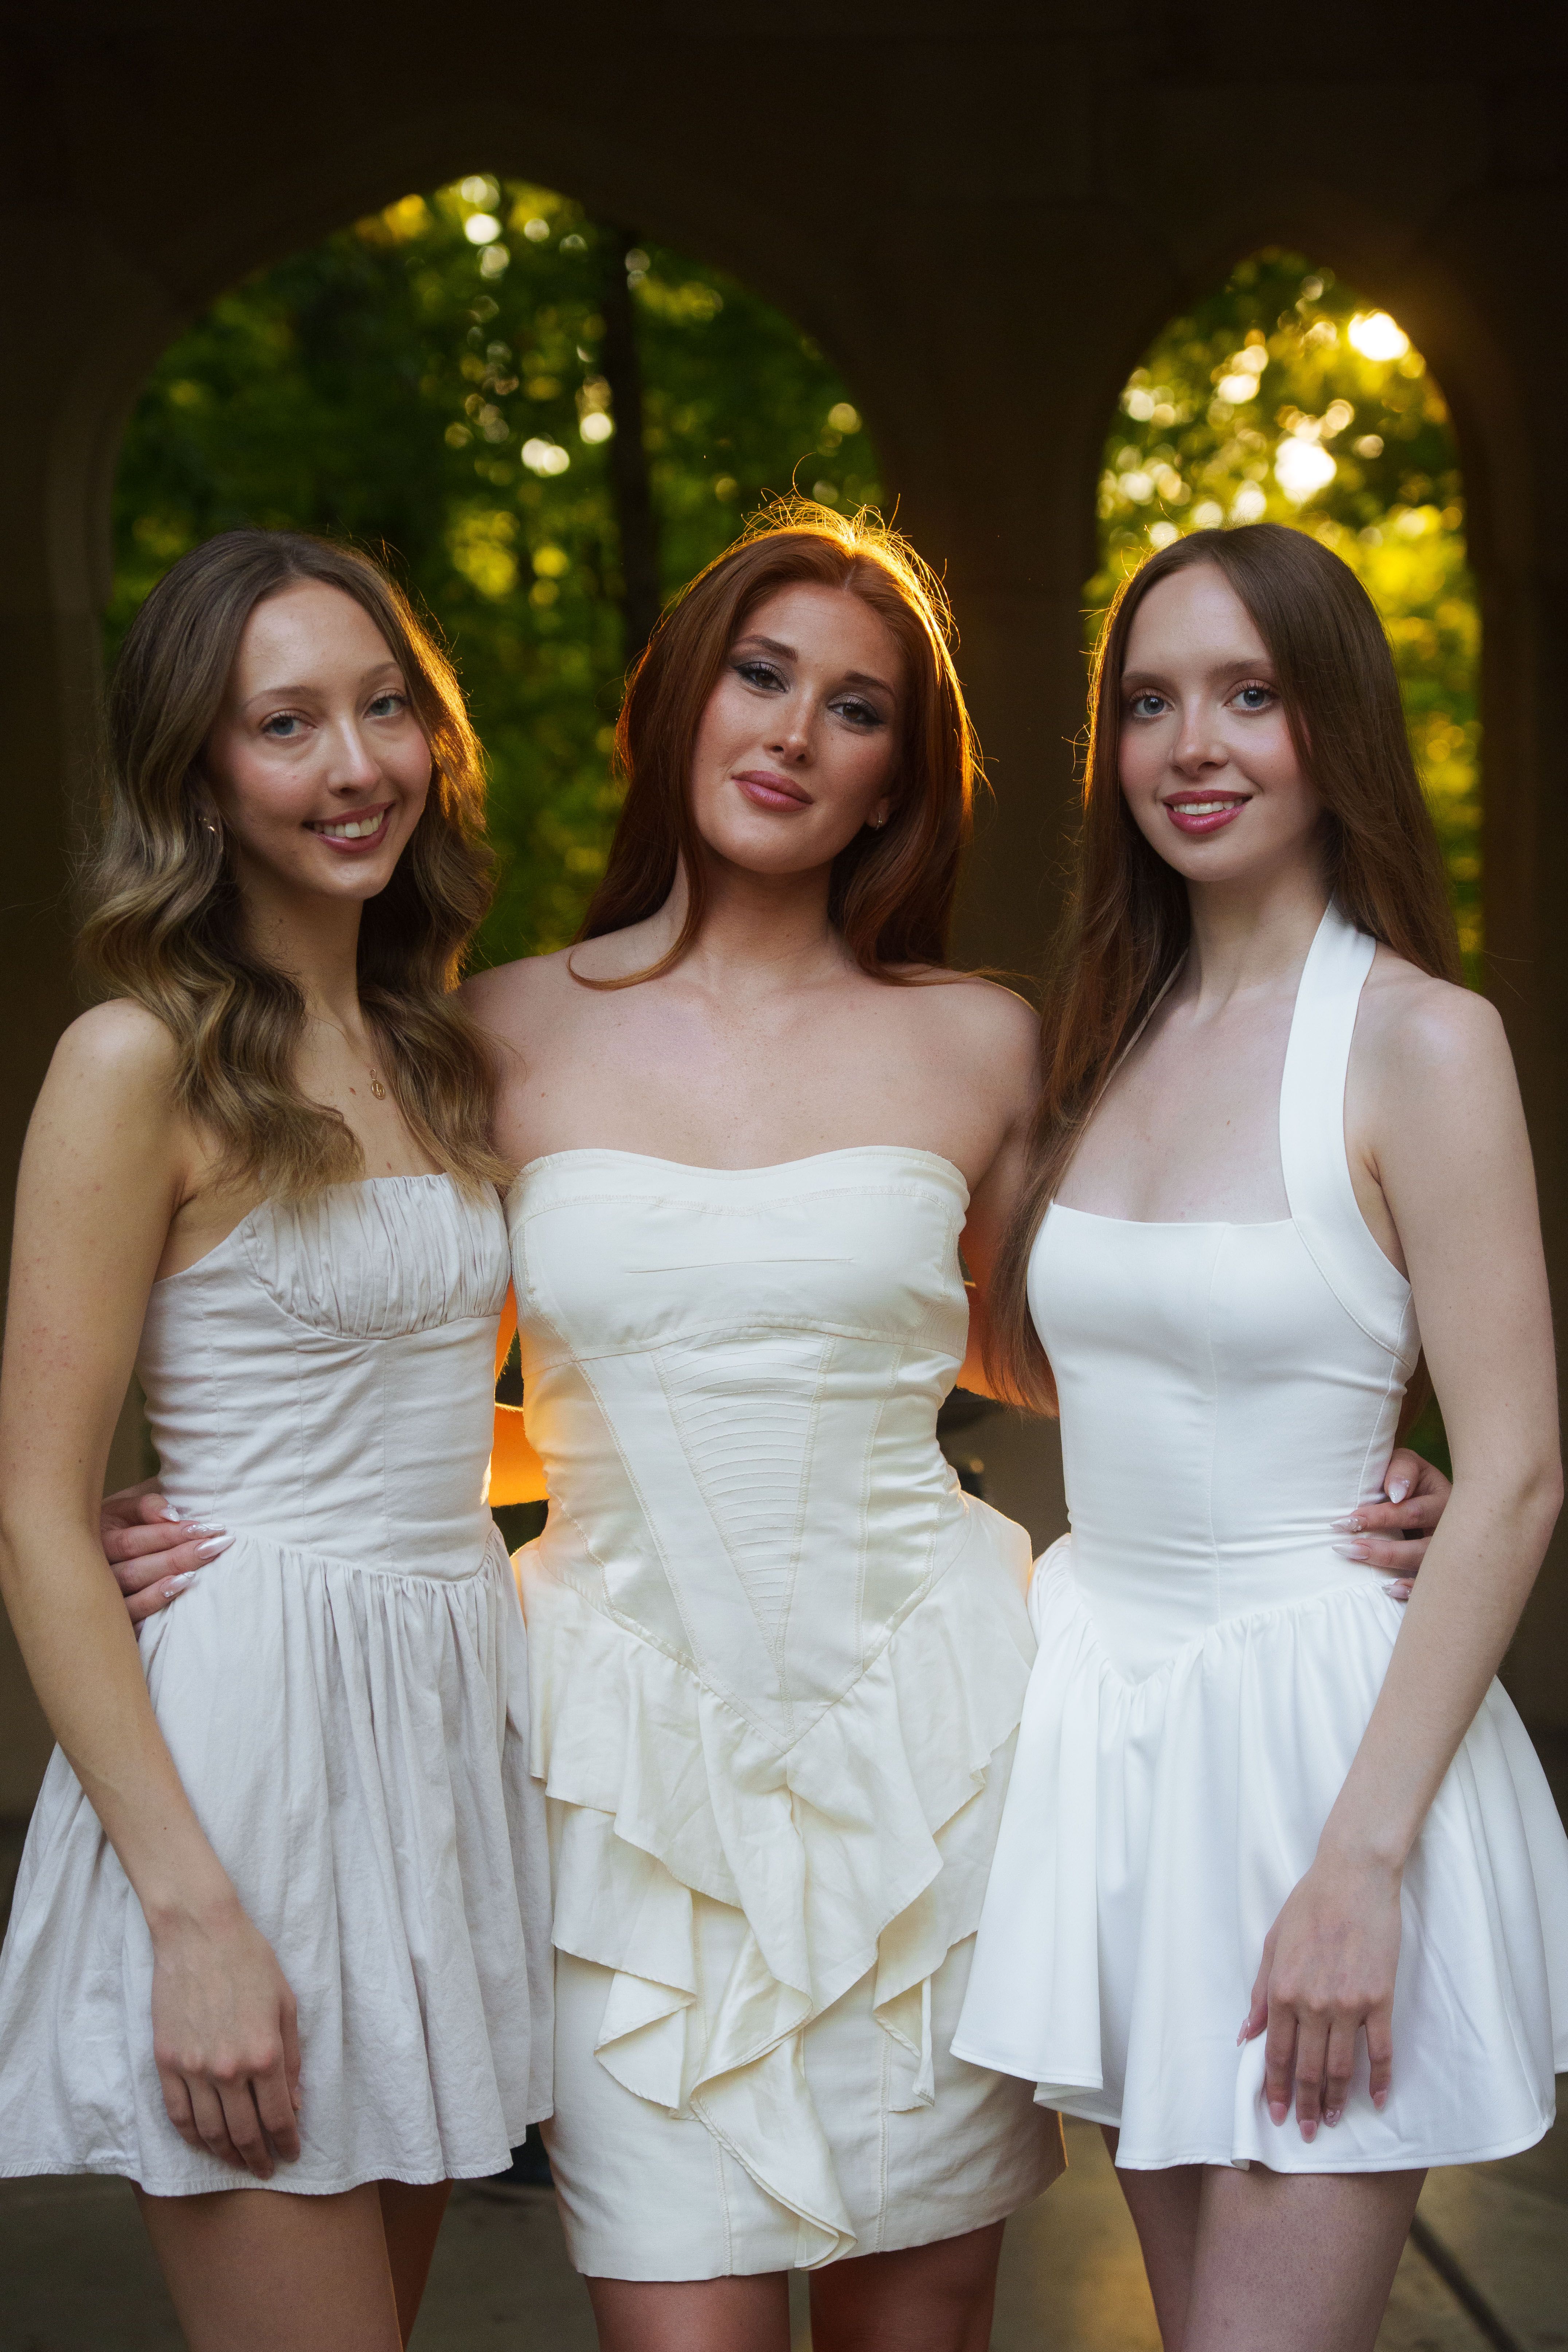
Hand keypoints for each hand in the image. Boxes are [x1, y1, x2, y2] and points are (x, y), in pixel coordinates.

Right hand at [102, 1480, 231, 1626]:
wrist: (91, 1554)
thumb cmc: (120, 1524)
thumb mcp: (127, 1506)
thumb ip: (147, 1505)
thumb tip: (173, 1516)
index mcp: (97, 1536)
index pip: (132, 1539)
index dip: (168, 1534)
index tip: (205, 1528)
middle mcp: (94, 1567)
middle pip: (135, 1567)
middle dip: (178, 1555)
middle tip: (217, 1545)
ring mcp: (101, 1593)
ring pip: (132, 1591)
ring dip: (168, 1578)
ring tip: (200, 1567)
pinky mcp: (111, 1614)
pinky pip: (129, 1614)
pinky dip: (153, 1602)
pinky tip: (178, 1590)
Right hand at [150, 1895, 301, 2177]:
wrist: (200, 1934)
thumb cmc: (251, 1962)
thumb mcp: (286, 2005)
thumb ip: (292, 2058)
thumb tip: (294, 2103)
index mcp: (264, 2054)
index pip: (277, 2118)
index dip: (287, 2142)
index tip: (291, 2154)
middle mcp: (227, 2069)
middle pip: (243, 2133)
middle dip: (257, 2158)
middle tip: (265, 2169)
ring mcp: (193, 2068)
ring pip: (209, 2132)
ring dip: (225, 2155)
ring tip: (237, 2163)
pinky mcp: (166, 2061)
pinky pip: (177, 2114)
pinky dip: (191, 2136)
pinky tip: (204, 2143)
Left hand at [1239, 1851, 1400, 2138]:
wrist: (1353, 1877)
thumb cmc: (1309, 1906)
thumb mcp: (1272, 1945)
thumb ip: (1260, 1993)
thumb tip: (1246, 2034)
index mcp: (1283, 1991)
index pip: (1276, 2053)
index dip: (1274, 2088)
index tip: (1274, 2115)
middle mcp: (1313, 2004)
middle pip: (1307, 2068)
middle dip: (1303, 2104)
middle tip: (1305, 2133)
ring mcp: (1349, 2004)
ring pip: (1341, 2066)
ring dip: (1335, 2099)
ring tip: (1332, 2121)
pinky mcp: (1380, 1999)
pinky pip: (1381, 2050)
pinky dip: (1379, 2079)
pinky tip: (1376, 2100)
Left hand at [1332, 1446, 1451, 1600]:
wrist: (1425, 1490)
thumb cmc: (1411, 1476)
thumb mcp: (1408, 1462)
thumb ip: (1401, 1470)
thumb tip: (1396, 1493)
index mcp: (1446, 1500)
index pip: (1413, 1513)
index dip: (1380, 1517)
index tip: (1347, 1521)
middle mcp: (1452, 1530)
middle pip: (1422, 1547)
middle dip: (1384, 1550)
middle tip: (1346, 1548)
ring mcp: (1449, 1552)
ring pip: (1425, 1568)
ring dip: (1390, 1566)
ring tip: (1358, 1562)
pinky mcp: (1443, 1569)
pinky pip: (1431, 1584)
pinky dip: (1412, 1589)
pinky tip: (1389, 1589)